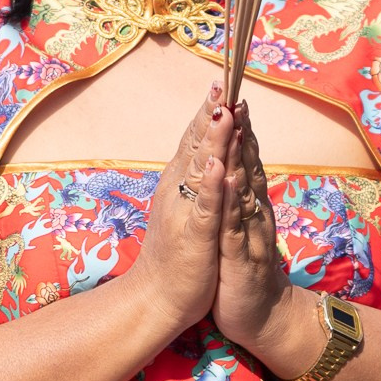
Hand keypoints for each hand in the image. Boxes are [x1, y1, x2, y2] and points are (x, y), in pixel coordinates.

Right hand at [126, 82, 228, 340]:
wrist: (158, 297)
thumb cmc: (176, 252)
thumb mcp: (188, 207)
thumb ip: (193, 178)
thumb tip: (202, 150)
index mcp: (182, 184)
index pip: (196, 141)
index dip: (208, 112)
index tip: (222, 83)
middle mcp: (180, 191)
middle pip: (196, 146)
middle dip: (210, 115)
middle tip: (222, 83)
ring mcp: (187, 212)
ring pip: (202, 170)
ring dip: (212, 141)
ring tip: (223, 112)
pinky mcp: (197, 236)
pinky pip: (206, 208)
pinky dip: (213, 187)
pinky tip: (219, 167)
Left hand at [211, 100, 319, 374]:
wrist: (263, 316)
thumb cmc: (244, 268)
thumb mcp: (238, 225)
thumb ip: (238, 194)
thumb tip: (233, 162)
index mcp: (248, 203)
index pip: (243, 157)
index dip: (238, 125)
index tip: (230, 90)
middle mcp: (253, 211)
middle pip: (247, 163)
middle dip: (240, 129)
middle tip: (234, 92)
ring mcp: (250, 232)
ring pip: (243, 189)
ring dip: (239, 156)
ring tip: (232, 125)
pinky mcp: (241, 257)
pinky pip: (236, 225)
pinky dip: (232, 202)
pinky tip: (228, 180)